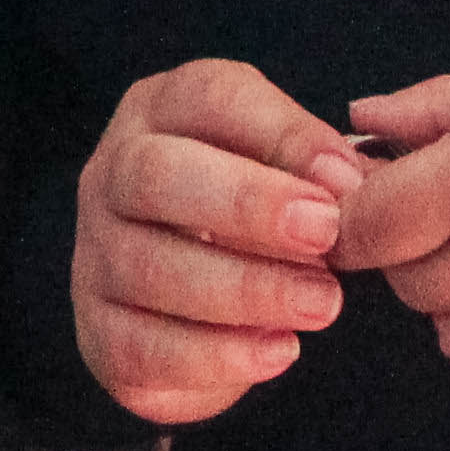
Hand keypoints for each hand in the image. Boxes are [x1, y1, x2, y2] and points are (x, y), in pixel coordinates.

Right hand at [69, 59, 366, 427]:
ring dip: (246, 287)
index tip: (346, 180)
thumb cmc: (253, 220)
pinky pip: (143, 346)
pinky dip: (218, 354)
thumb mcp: (286, 172)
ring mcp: (96, 254)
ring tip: (323, 304)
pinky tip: (281, 351)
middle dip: (246, 203)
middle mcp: (112, 173)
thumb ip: (319, 169)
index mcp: (162, 112)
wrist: (194, 308)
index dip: (281, 133)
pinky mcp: (100, 333)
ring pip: (149, 265)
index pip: (207, 96)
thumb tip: (353, 186)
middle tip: (323, 234)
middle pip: (155, 173)